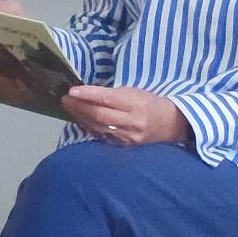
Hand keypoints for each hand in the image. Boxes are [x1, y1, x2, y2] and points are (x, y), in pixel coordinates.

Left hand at [63, 85, 191, 147]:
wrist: (171, 124)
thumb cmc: (151, 103)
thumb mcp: (137, 91)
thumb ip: (114, 94)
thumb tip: (89, 93)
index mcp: (136, 104)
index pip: (107, 99)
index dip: (88, 95)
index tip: (72, 90)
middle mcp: (132, 122)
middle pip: (100, 115)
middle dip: (80, 106)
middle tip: (66, 98)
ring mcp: (128, 137)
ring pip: (98, 126)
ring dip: (81, 116)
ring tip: (69, 106)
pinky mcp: (124, 146)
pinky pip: (102, 135)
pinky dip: (89, 126)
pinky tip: (80, 119)